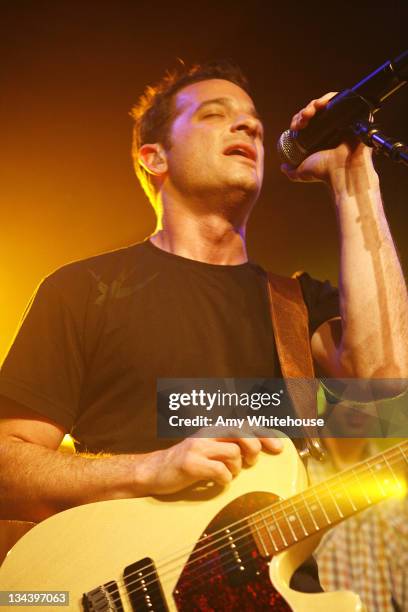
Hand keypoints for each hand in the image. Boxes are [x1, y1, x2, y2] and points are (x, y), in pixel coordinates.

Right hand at [140, 434, 282, 494]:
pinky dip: (224, 479)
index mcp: (213, 429)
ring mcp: (198, 447)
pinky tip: (218, 482)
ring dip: (236, 468)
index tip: (280, 448)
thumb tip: (257, 449)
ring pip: (233, 453)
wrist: (154, 471)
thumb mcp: (208, 448)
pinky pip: (219, 470)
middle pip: (241, 432)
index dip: (264, 434)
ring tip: (228, 473)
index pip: (244, 425)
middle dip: (254, 447)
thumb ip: (228, 445)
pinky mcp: (190, 464)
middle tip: (250, 462)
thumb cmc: (187, 463)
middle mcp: (206, 434)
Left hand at [281, 92, 374, 184]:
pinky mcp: (353, 113)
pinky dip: (328, 98)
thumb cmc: (325, 172)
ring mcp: (343, 120)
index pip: (307, 121)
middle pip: (314, 111)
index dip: (298, 120)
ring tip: (307, 114)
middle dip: (303, 113)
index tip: (294, 127)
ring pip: (324, 104)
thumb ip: (292, 172)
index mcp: (322, 137)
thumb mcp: (303, 172)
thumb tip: (283, 167)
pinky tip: (319, 105)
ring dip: (312, 105)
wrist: (342, 171)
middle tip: (301, 122)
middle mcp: (333, 127)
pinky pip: (339, 99)